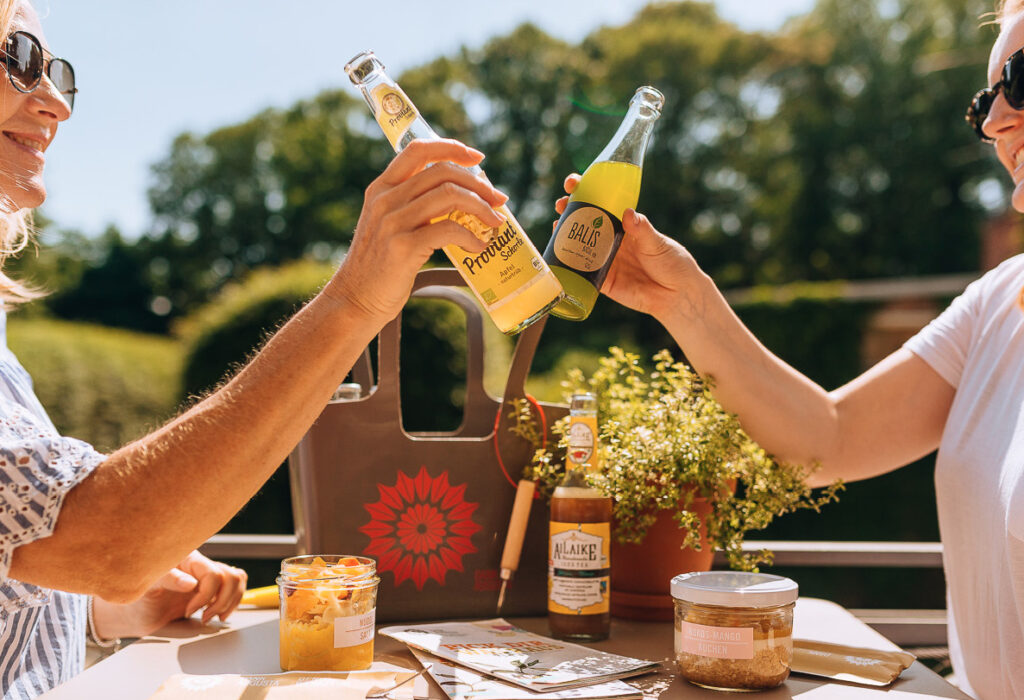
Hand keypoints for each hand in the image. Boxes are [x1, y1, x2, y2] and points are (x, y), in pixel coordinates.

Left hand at [91, 551, 246, 638]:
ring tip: (215, 616)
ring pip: (237, 580)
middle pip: (230, 577)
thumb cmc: (137, 600)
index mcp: (187, 559)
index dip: (205, 596)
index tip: (189, 611)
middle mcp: (200, 566)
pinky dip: (233, 600)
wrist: (135, 614)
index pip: (212, 574)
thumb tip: (191, 583)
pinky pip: (235, 587)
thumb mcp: (146, 589)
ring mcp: (207, 578)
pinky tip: (220, 613)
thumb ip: (167, 580)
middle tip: (205, 617)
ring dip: (231, 601)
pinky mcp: (211, 590)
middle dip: (221, 601)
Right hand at [327, 138, 507, 324]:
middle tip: (498, 199)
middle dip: (478, 184)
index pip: (418, 149)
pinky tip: (479, 246)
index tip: (477, 158)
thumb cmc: (380, 265)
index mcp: (381, 188)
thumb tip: (460, 197)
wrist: (356, 299)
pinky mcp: (403, 247)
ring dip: (481, 207)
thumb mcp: (387, 224)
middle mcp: (385, 200)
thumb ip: (412, 206)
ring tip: (495, 222)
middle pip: (442, 171)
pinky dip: (471, 236)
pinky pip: (449, 230)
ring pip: (450, 195)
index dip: (452, 148)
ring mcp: (393, 222)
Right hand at [555, 173, 699, 318]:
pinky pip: (581, 272)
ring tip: (557, 224)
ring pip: (578, 244)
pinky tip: (558, 256)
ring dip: (563, 234)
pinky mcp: (602, 281)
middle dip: (568, 209)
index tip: (574, 182)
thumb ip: (642, 229)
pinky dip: (568, 264)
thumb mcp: (658, 243)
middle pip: (584, 221)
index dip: (585, 190)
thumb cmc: (673, 263)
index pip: (601, 202)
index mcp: (624, 225)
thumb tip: (627, 212)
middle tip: (561, 204)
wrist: (678, 296)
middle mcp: (611, 240)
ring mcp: (604, 260)